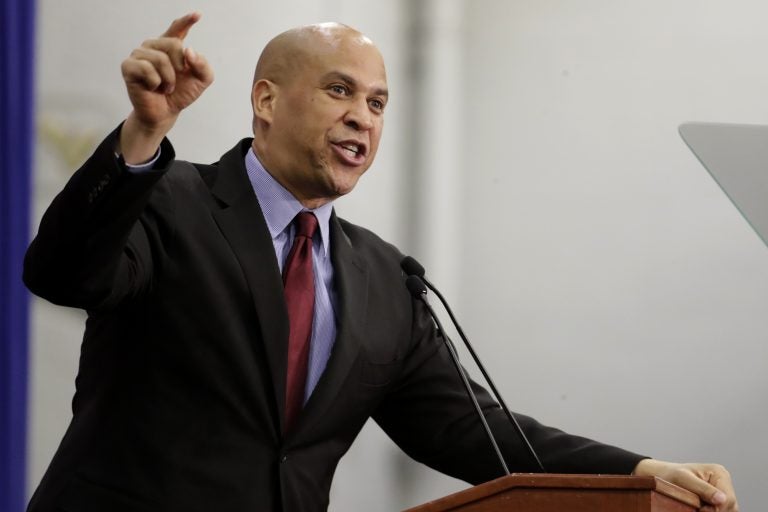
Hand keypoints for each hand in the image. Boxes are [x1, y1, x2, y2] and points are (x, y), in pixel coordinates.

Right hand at [118, 12, 213, 162]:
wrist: (165, 113)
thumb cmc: (179, 94)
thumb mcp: (201, 81)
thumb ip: (203, 65)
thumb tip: (188, 51)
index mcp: (170, 47)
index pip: (177, 30)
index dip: (186, 21)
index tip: (197, 15)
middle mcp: (153, 47)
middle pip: (173, 44)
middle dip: (180, 67)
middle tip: (175, 81)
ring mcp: (139, 55)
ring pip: (160, 58)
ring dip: (168, 79)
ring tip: (165, 87)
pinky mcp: (128, 66)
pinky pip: (146, 68)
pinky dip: (156, 82)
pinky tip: (153, 87)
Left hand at [633, 458, 737, 511]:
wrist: (664, 476)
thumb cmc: (672, 475)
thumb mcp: (684, 480)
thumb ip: (703, 489)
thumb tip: (722, 499)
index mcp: (719, 473)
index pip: (728, 498)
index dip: (717, 509)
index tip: (700, 511)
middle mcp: (725, 482)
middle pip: (731, 506)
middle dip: (715, 511)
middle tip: (697, 510)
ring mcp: (723, 491)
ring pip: (729, 511)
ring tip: (698, 509)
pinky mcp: (719, 500)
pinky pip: (722, 511)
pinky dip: (713, 511)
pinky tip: (701, 509)